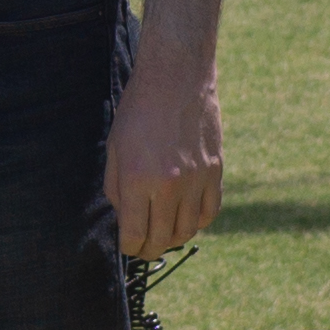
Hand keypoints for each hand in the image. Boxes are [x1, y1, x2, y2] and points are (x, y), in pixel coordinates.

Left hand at [105, 48, 222, 260]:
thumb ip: (116, 188)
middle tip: (144, 248)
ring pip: (188, 231)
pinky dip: (198, 222)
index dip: (129, 247)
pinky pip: (210, 212)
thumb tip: (125, 219)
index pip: (134, 235)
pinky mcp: (215, 171)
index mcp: (137, 179)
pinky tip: (186, 218)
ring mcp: (196, 180)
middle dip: (149, 250)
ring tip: (163, 234)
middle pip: (161, 239)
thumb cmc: (137, 111)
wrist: (175, 79)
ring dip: (173, 238)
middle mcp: (168, 185)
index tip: (128, 246)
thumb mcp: (115, 149)